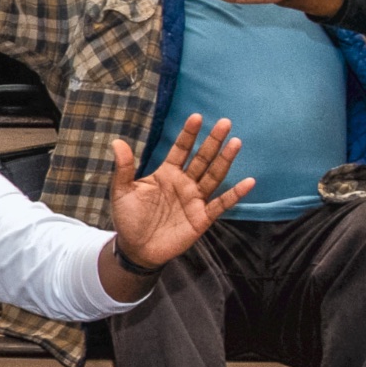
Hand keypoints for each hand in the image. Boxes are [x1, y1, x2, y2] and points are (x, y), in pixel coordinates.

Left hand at [101, 116, 252, 277]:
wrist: (136, 249)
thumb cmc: (128, 218)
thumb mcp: (122, 192)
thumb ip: (124, 168)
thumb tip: (116, 141)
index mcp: (166, 174)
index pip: (180, 149)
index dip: (188, 135)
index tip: (197, 117)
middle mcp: (184, 183)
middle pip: (202, 159)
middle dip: (213, 141)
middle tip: (225, 123)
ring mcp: (195, 200)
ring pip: (214, 176)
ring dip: (225, 160)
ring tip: (236, 142)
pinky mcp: (202, 218)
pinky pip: (221, 204)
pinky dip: (235, 194)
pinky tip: (249, 182)